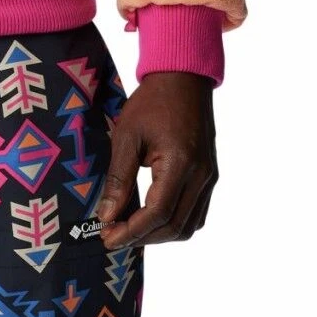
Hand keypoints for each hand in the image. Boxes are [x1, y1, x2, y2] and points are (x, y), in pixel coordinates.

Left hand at [96, 71, 217, 250]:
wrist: (183, 79)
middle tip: (112, 236)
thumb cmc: (152, 102)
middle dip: (142, 237)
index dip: (132, 231)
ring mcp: (209, 178)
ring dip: (159, 234)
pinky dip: (173, 222)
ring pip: (188, 225)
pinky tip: (150, 217)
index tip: (107, 238)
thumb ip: (118, 178)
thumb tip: (107, 215)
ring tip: (128, 229)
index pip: (158, 213)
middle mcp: (201, 176)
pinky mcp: (209, 176)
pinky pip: (196, 213)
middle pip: (175, 227)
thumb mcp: (127, 135)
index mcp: (180, 164)